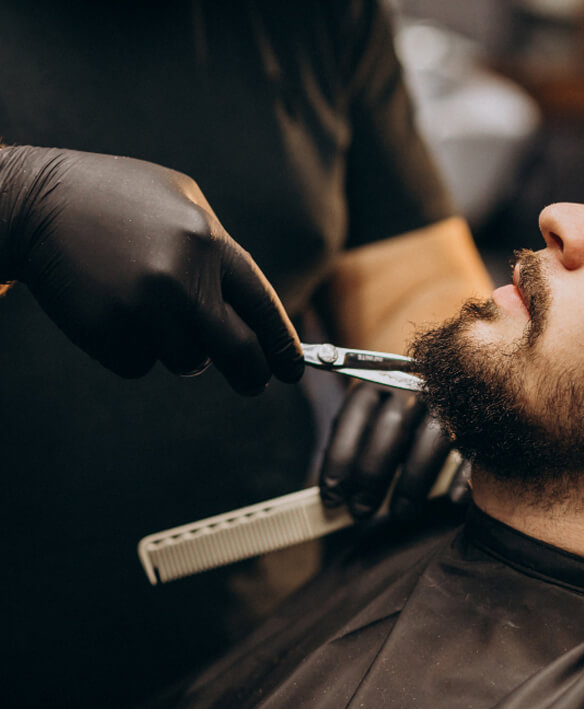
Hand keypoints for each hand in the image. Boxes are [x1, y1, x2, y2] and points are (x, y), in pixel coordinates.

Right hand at [0, 146, 301, 392]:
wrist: (37, 203)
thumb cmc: (116, 197)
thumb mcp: (181, 199)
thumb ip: (219, 251)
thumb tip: (250, 310)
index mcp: (209, 242)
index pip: (263, 307)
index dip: (282, 345)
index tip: (293, 370)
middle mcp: (183, 279)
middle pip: (238, 352)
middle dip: (251, 375)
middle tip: (254, 383)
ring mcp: (145, 309)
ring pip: (186, 361)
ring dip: (178, 348)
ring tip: (147, 305)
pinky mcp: (108, 331)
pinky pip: (141, 364)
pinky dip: (134, 350)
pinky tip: (115, 311)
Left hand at [320, 382, 463, 520]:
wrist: (467, 377)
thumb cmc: (403, 415)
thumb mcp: (375, 415)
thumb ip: (356, 443)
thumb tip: (332, 493)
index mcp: (383, 378)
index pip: (356, 410)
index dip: (339, 455)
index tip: (331, 495)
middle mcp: (416, 383)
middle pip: (392, 425)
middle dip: (372, 473)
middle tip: (360, 511)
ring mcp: (452, 399)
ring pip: (433, 438)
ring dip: (413, 481)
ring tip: (400, 513)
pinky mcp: (482, 419)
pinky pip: (474, 448)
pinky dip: (464, 475)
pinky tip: (452, 499)